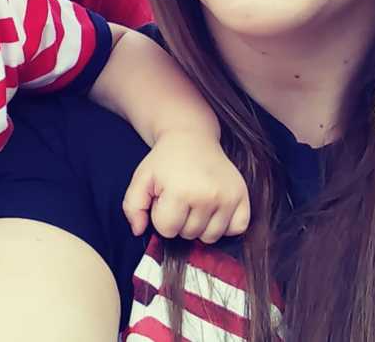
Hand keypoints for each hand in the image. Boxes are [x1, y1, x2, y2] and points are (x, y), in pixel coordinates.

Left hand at [121, 130, 250, 242]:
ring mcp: (228, 197)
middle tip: (180, 196)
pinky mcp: (242, 196)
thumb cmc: (166, 160)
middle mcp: (207, 196)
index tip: (165, 198)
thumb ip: (132, 206)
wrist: (191, 136)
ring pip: (211, 237)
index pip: (167, 230)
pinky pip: (237, 229)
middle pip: (190, 235)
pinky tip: (214, 208)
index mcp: (181, 191)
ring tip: (195, 201)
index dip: (161, 216)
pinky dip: (225, 225)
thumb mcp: (142, 178)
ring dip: (201, 225)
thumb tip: (138, 231)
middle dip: (180, 220)